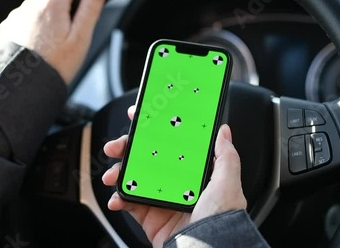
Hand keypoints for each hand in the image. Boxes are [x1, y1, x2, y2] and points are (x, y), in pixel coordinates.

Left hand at [0, 0, 106, 83]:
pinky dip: (38, 20)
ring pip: (39, 1)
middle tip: (79, 15)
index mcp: (52, 3)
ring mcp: (18, 15)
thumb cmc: (54, 65)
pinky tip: (44, 40)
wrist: (22, 86)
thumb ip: (90, 9)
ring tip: (61, 33)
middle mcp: (31, 4)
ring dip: (52, 8)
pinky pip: (27, 15)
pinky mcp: (10, 26)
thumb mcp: (81, 38)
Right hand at [102, 106, 247, 246]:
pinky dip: (118, 199)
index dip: (154, 131)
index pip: (170, 145)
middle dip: (127, 149)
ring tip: (111, 175)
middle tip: (116, 146)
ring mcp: (160, 199)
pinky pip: (129, 203)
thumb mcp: (228, 183)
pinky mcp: (150, 217)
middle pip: (145, 158)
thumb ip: (226, 156)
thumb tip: (224, 131)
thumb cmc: (221, 221)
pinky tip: (116, 198)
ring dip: (118, 172)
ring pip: (133, 178)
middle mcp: (175, 183)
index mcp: (192, 173)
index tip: (140, 119)